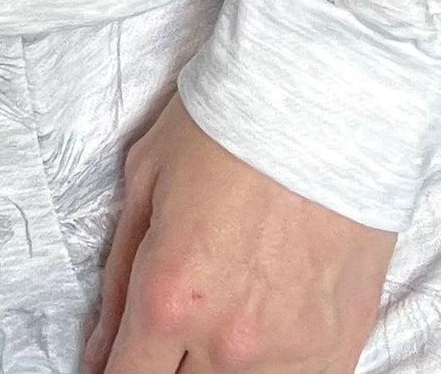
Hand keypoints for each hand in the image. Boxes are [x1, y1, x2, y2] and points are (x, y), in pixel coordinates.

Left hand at [82, 94, 395, 373]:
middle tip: (182, 321)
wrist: (329, 94)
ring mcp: (290, 352)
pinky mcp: (340, 345)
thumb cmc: (230, 121)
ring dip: (224, 367)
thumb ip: (119, 277)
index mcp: (170, 297)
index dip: (119, 370)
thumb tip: (99, 353)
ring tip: (232, 314)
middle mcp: (228, 342)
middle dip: (170, 362)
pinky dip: (278, 365)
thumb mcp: (147, 181)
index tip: (130, 354)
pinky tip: (273, 324)